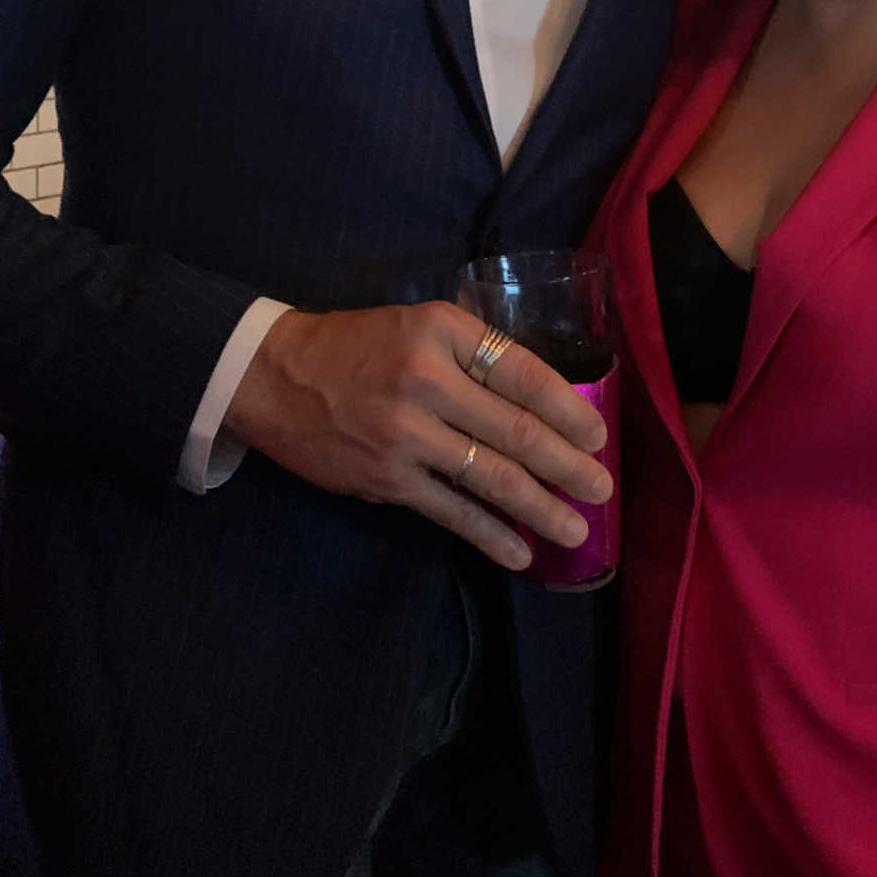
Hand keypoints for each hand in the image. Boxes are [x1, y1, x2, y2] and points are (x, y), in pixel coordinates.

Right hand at [224, 302, 611, 569]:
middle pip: (515, 430)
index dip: (566, 408)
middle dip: (567, 464)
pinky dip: (491, 535)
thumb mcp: (417, 324)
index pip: (521, 372)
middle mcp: (427, 380)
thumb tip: (539, 398)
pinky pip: (452, 511)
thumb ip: (471, 353)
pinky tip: (520, 553)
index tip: (596, 433)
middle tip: (603, 488)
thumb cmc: (354, 346)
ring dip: (541, 507)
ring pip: (491, 477)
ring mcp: (407, 435)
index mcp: (441, 333)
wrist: (273, 376)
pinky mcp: (388, 479)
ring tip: (576, 530)